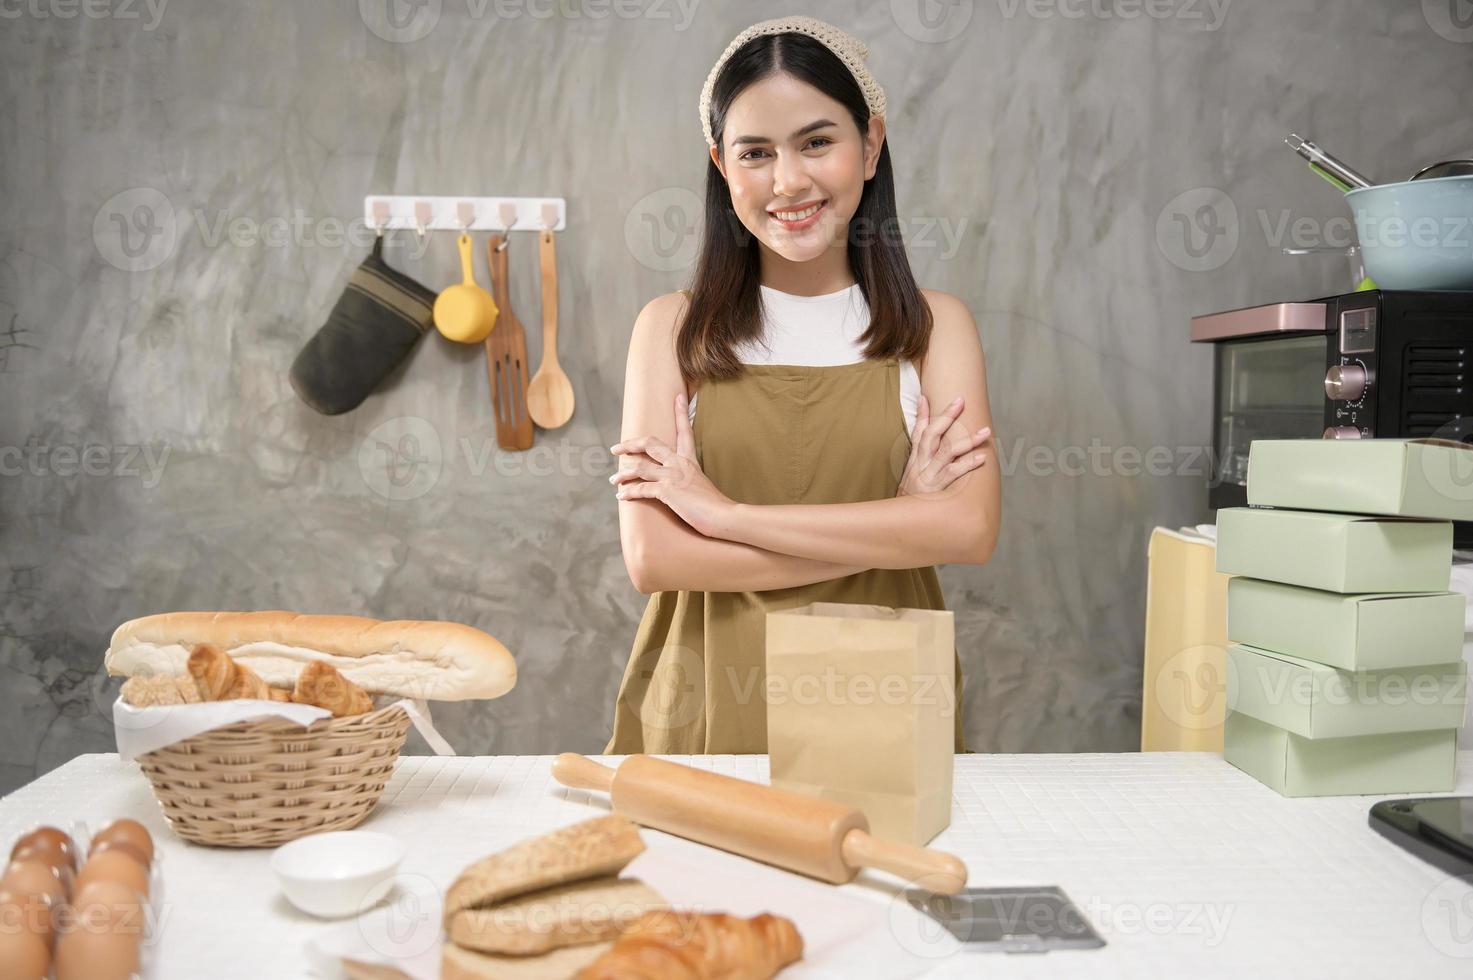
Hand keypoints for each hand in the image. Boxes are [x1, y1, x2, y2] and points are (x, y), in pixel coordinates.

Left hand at [610, 392, 735, 538]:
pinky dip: (629, 493)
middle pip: (650, 443)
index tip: (677, 397)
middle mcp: (679, 463)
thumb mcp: (701, 484)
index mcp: (689, 460)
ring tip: (613, 480)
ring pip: (640, 467)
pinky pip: (641, 489)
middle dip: (630, 444)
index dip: (681, 412)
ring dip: (623, 474)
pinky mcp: (667, 491)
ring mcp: (672, 475)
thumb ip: (689, 478)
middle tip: (615, 448)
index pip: (684, 431)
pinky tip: (622, 497)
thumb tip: (681, 484)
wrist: (723, 516)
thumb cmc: (714, 505)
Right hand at [897, 393, 990, 496]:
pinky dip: (967, 464)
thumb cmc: (910, 501)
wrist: (900, 524)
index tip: (926, 396)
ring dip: (968, 440)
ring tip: (986, 431)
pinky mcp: (936, 489)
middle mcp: (920, 464)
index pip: (917, 432)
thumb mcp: (909, 479)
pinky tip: (981, 458)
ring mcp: (928, 476)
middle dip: (946, 415)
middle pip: (933, 434)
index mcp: (914, 460)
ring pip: (948, 451)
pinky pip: (953, 473)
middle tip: (961, 400)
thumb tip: (926, 450)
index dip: (922, 413)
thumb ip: (919, 463)